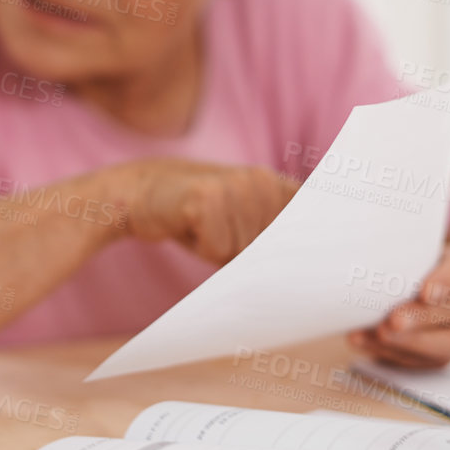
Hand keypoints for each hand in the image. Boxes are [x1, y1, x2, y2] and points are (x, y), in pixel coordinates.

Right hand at [121, 159, 298, 263]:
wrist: (147, 192)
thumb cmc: (201, 217)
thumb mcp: (245, 224)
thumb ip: (274, 238)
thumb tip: (298, 270)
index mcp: (277, 184)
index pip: (302, 231)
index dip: (283, 253)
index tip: (259, 251)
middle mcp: (262, 179)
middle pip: (268, 250)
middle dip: (243, 253)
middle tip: (219, 232)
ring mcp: (236, 185)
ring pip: (243, 251)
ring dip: (220, 250)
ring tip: (204, 228)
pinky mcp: (207, 196)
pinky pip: (217, 249)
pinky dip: (202, 248)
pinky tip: (190, 226)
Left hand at [347, 244, 449, 367]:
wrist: (420, 288)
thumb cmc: (408, 263)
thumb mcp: (408, 249)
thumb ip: (395, 249)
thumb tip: (360, 249)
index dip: (445, 283)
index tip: (425, 292)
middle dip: (419, 320)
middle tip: (393, 321)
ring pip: (440, 346)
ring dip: (405, 343)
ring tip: (376, 335)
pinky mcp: (435, 357)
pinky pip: (417, 360)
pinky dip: (386, 352)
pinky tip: (362, 340)